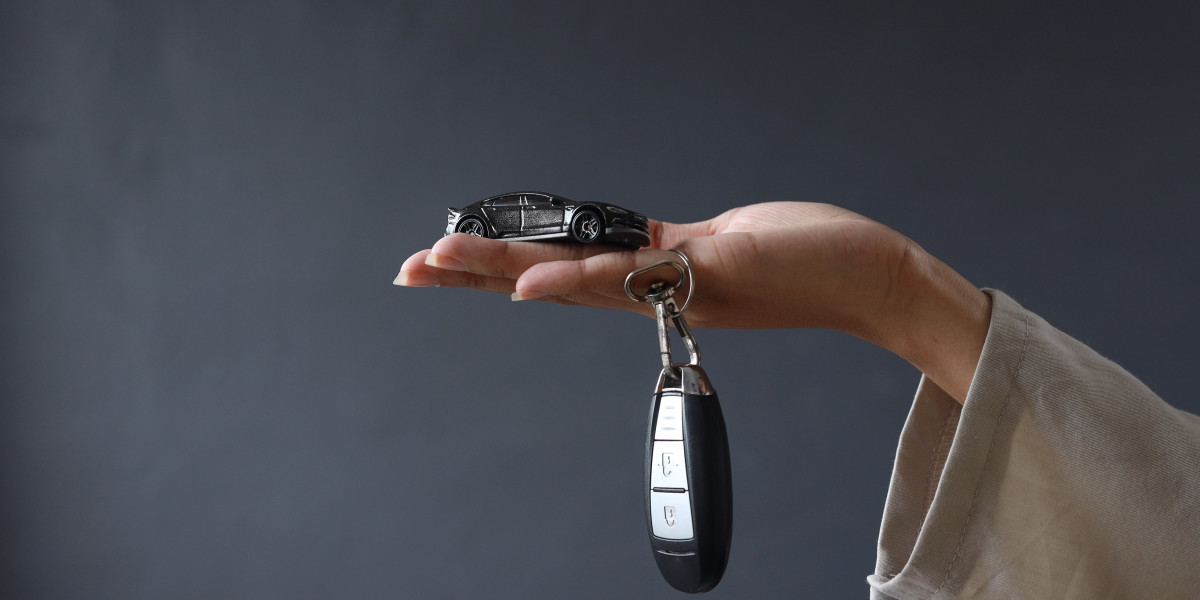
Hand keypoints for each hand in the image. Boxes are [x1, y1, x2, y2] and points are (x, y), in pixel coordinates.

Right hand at [397, 202, 989, 401]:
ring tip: (440, 263)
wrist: (869, 280)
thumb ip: (661, 253)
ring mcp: (676, 281)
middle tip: (409, 269)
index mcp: (647, 276)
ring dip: (503, 272)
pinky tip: (532, 284)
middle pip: (547, 279)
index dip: (497, 268)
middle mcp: (652, 287)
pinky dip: (577, 281)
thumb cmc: (797, 258)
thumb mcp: (711, 248)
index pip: (556, 268)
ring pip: (573, 278)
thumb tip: (630, 249)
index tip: (439, 259)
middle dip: (474, 274)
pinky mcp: (710, 266)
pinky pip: (632, 275)